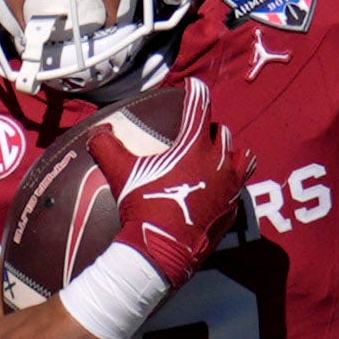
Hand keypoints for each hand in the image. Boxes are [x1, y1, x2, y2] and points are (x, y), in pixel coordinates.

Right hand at [66, 76, 240, 298]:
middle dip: (210, 129)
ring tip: (219, 155)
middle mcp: (219, 162)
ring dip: (230, 153)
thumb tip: (97, 132)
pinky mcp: (233, 210)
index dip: (196, 91)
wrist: (161, 252)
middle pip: (223, 133)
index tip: (192, 86)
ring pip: (242, 158)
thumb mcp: (120, 174)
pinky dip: (230, 183)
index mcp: (194, 147)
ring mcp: (230, 187)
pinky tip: (218, 188)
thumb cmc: (143, 207)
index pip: (200, 106)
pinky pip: (238, 189)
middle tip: (198, 133)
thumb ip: (107, 147)